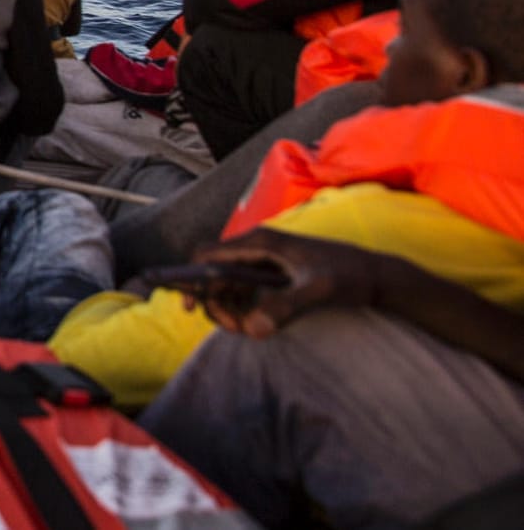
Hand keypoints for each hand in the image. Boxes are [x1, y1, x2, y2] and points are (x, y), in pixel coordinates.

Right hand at [183, 229, 385, 338]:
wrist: (377, 275)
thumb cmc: (350, 276)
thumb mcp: (318, 291)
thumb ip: (285, 308)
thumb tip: (252, 329)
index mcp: (260, 242)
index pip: (207, 253)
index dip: (192, 278)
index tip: (192, 306)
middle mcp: (256, 247)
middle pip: (213, 273)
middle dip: (215, 302)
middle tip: (233, 328)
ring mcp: (263, 260)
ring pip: (226, 284)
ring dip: (227, 308)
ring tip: (245, 329)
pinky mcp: (272, 273)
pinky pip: (242, 290)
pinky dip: (241, 307)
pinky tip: (254, 323)